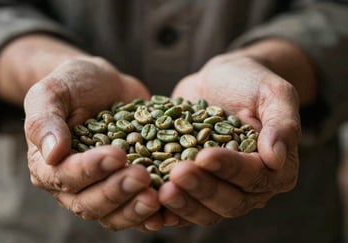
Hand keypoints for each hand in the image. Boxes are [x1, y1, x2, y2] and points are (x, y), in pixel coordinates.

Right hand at [24, 57, 161, 230]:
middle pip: (89, 203)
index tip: (117, 155)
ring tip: (157, 197)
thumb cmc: (74, 85)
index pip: (65, 176)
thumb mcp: (52, 92)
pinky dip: (150, 212)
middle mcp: (72, 185)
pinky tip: (167, 208)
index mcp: (48, 165)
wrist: (105, 86)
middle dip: (116, 191)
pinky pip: (134, 208)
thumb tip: (52, 154)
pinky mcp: (125, 187)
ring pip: (112, 214)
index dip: (90, 170)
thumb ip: (44, 120)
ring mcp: (101, 188)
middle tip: (142, 176)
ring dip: (134, 209)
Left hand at [159, 54, 300, 225]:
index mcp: (275, 168)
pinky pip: (183, 205)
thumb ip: (282, 123)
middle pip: (229, 201)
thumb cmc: (249, 82)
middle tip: (177, 173)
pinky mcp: (195, 185)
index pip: (254, 177)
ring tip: (161, 190)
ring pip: (205, 211)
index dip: (229, 169)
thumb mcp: (272, 93)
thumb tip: (276, 158)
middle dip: (202, 189)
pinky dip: (168, 209)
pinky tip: (150, 201)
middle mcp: (249, 186)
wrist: (217, 81)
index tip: (205, 155)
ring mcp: (220, 188)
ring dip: (183, 203)